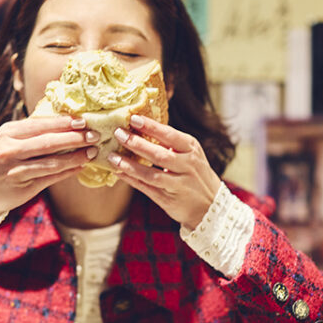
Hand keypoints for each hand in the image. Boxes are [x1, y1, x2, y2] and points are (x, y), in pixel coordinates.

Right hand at [0, 115, 97, 217]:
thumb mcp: (8, 140)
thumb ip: (31, 131)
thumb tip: (64, 121)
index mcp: (8, 132)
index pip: (40, 123)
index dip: (64, 122)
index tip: (83, 121)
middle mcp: (9, 149)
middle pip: (48, 142)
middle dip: (74, 138)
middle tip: (94, 135)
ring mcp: (15, 169)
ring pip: (51, 162)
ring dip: (75, 157)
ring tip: (91, 152)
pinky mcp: (22, 187)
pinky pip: (50, 178)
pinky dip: (67, 172)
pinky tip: (80, 167)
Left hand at [107, 115, 220, 229]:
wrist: (210, 204)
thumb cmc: (195, 173)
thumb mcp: (190, 153)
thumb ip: (170, 142)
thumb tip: (140, 126)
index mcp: (191, 149)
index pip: (170, 135)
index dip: (151, 127)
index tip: (133, 118)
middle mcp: (187, 166)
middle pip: (159, 154)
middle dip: (137, 144)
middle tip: (118, 134)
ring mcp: (178, 185)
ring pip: (151, 175)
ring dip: (130, 166)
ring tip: (113, 158)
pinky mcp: (169, 200)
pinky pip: (147, 189)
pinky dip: (132, 180)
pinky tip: (119, 173)